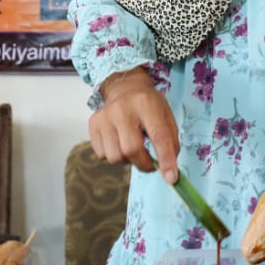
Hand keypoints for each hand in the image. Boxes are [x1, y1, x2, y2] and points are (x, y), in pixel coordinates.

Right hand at [89, 67, 179, 183]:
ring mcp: (105, 116)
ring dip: (127, 160)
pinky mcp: (93, 124)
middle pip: (131, 150)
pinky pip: (102, 155)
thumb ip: (170, 141)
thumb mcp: (166, 115)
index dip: (166, 160)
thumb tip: (169, 170)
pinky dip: (113, 155)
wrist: (124, 87)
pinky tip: (119, 142)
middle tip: (150, 164)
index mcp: (146, 104)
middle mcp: (122, 109)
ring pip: (115, 157)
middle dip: (144, 164)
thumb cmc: (148, 104)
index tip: (171, 178)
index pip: (158, 136)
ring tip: (132, 148)